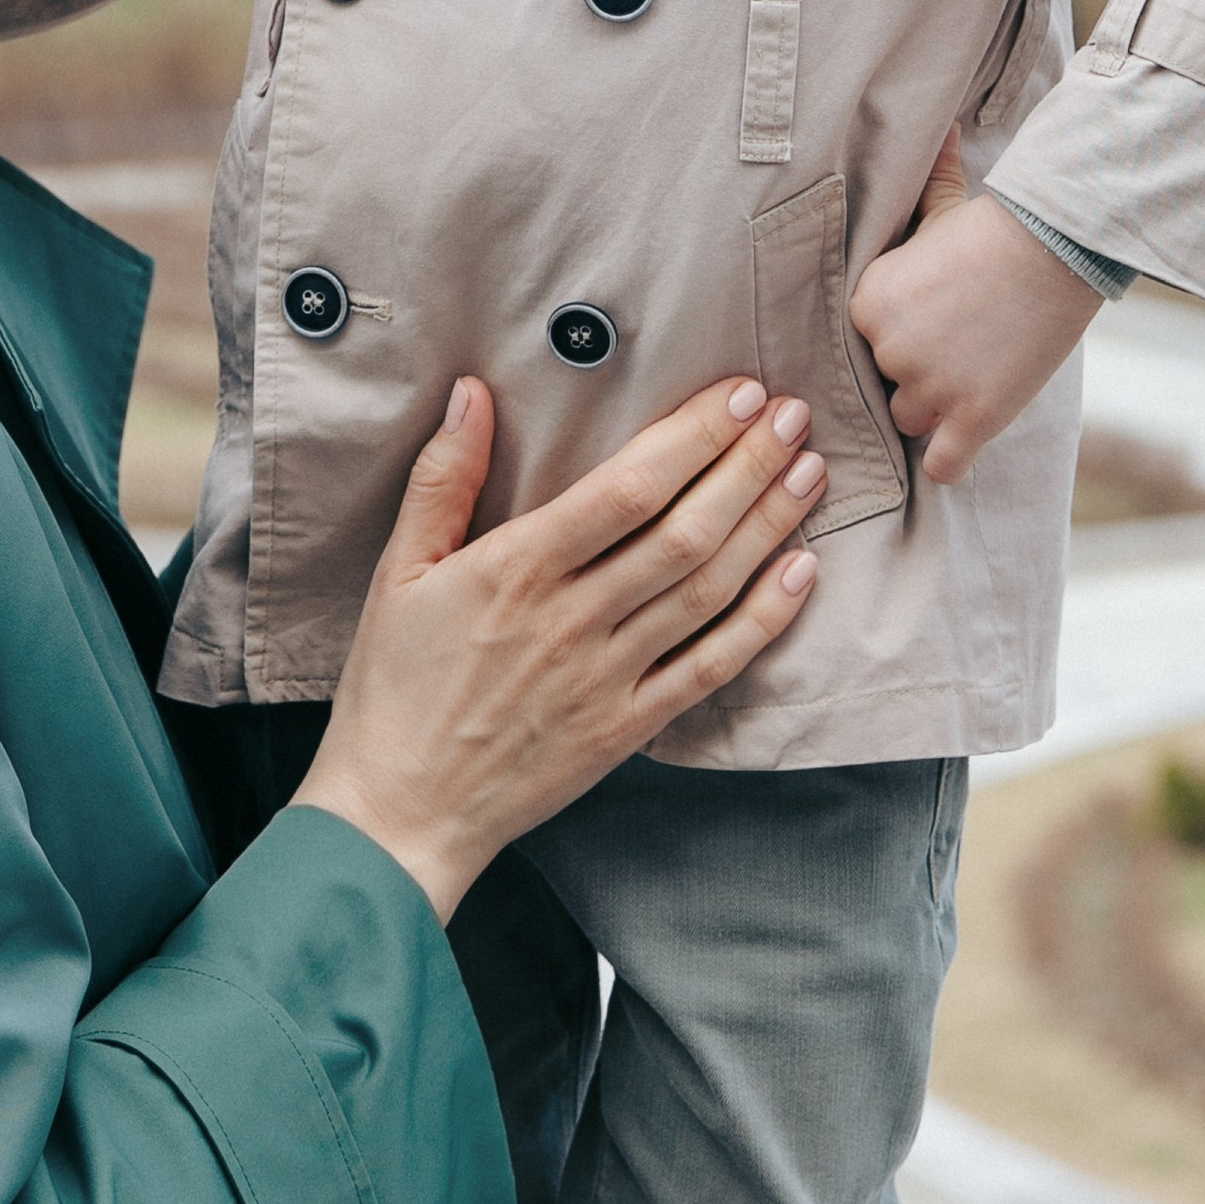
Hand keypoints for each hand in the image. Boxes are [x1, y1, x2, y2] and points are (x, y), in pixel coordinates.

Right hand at [297, 376, 824, 919]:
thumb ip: (441, 480)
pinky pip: (710, 666)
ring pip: (708, 590)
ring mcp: (607, 678)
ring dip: (767, 526)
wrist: (400, 809)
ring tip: (810, 473)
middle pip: (684, 531)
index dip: (691, 438)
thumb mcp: (399, 572)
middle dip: (748, 466)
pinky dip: (763, 619)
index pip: (626, 489)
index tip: (736, 395)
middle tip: (794, 416)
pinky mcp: (627, 728)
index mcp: (516, 570)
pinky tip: (799, 573)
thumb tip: (472, 393)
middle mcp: (572, 619)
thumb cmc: (394, 688)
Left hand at [847, 125, 1101, 484]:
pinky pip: (942, 467)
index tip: (930, 323)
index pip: (861, 343)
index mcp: (866, 304)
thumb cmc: (1001, 225)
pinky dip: (950, 461)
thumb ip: (927, 184)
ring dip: (937, 410)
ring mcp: (932, 387)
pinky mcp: (975, 419)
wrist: (1060, 245)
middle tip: (960, 346)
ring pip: (911, 421)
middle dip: (918, 371)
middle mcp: (888, 349)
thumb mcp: (946, 206)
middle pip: (886, 383)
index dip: (896, 337)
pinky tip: (964, 441)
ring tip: (973, 377)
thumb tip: (941, 130)